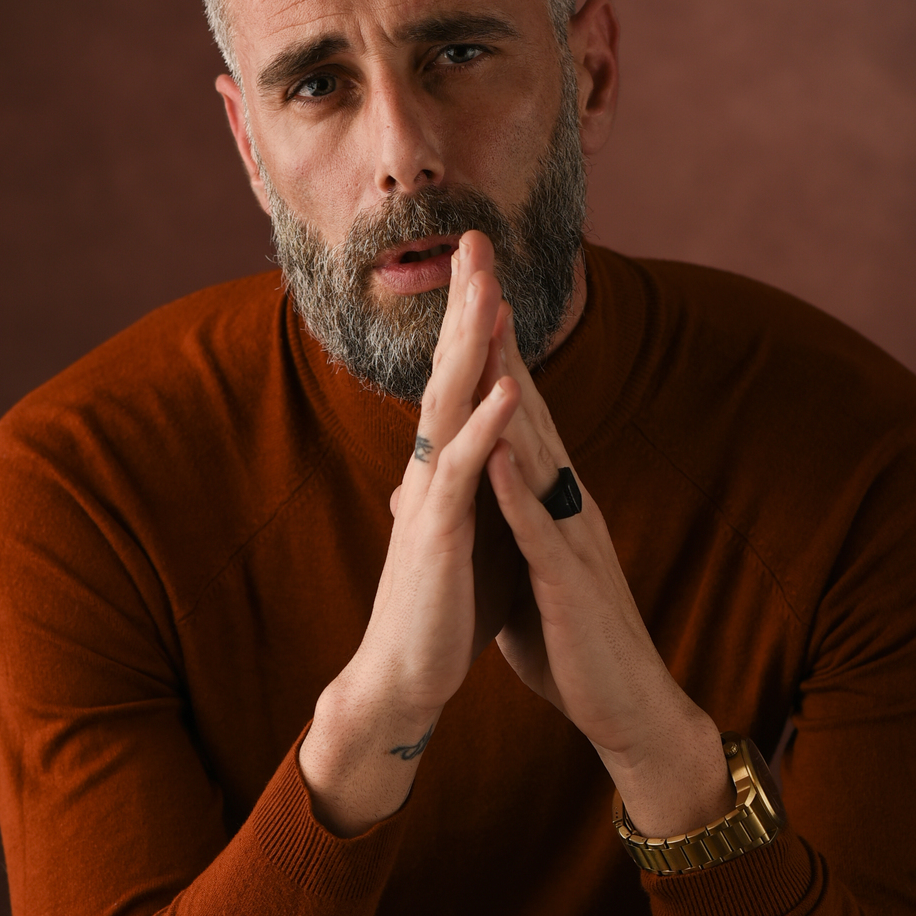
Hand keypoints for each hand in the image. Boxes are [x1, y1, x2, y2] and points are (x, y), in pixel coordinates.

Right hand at [299, 232, 520, 834]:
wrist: (406, 677)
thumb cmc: (439, 607)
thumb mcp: (462, 531)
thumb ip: (465, 487)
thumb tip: (465, 457)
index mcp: (443, 467)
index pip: (459, 379)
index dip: (472, 321)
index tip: (486, 263)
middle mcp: (429, 469)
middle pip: (449, 370)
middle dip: (464, 304)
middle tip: (475, 238)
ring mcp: (429, 498)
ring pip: (448, 405)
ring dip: (471, 346)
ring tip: (488, 289)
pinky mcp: (436, 534)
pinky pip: (461, 471)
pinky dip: (486, 427)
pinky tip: (510, 389)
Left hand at [483, 306, 731, 838]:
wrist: (627, 711)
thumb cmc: (574, 646)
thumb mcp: (526, 576)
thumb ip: (504, 534)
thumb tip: (474, 509)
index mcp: (556, 502)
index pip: (521, 414)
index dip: (495, 354)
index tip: (470, 296)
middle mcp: (570, 504)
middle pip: (530, 409)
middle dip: (502, 341)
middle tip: (481, 273)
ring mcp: (574, 538)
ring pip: (538, 453)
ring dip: (509, 394)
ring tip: (483, 332)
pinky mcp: (570, 582)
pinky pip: (539, 528)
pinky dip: (517, 487)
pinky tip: (494, 450)